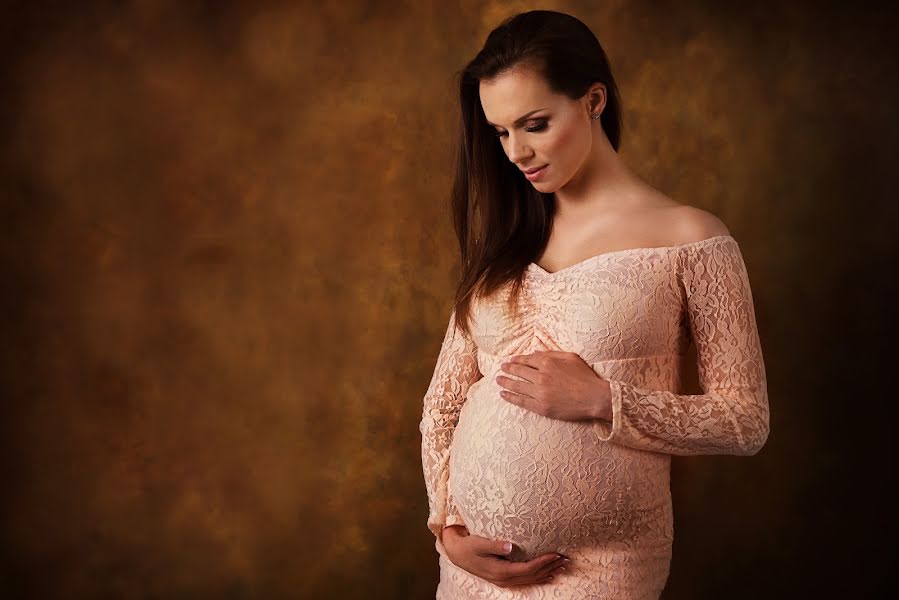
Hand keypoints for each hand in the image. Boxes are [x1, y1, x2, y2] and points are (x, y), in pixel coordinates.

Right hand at [442, 525, 569, 587]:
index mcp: (501, 571)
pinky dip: (539, 577)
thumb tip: (509, 546)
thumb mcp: (479, 543)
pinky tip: (548, 575)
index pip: (528, 568)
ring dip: (548, 573)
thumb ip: (494, 545)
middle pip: (533, 575)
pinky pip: (526, 579)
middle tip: (566, 560)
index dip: (544, 562)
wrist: (457, 554)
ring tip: (562, 567)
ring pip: (531, 579)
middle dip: (551, 567)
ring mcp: (505, 580)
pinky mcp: (504, 578)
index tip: (556, 554)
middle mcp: (505, 579)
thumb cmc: (468, 546)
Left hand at [496, 351, 612, 420]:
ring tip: (497, 380)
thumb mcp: (570, 357)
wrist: (595, 398)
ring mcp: (540, 392)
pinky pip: (521, 401)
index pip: (526, 360)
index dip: (516, 360)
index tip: (510, 361)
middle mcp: (541, 376)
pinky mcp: (541, 407)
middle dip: (508, 369)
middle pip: (519, 371)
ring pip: (517, 386)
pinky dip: (510, 397)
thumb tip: (534, 352)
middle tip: (501, 368)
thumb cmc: (585, 376)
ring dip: (505, 382)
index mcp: (548, 363)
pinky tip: (503, 394)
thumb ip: (551, 353)